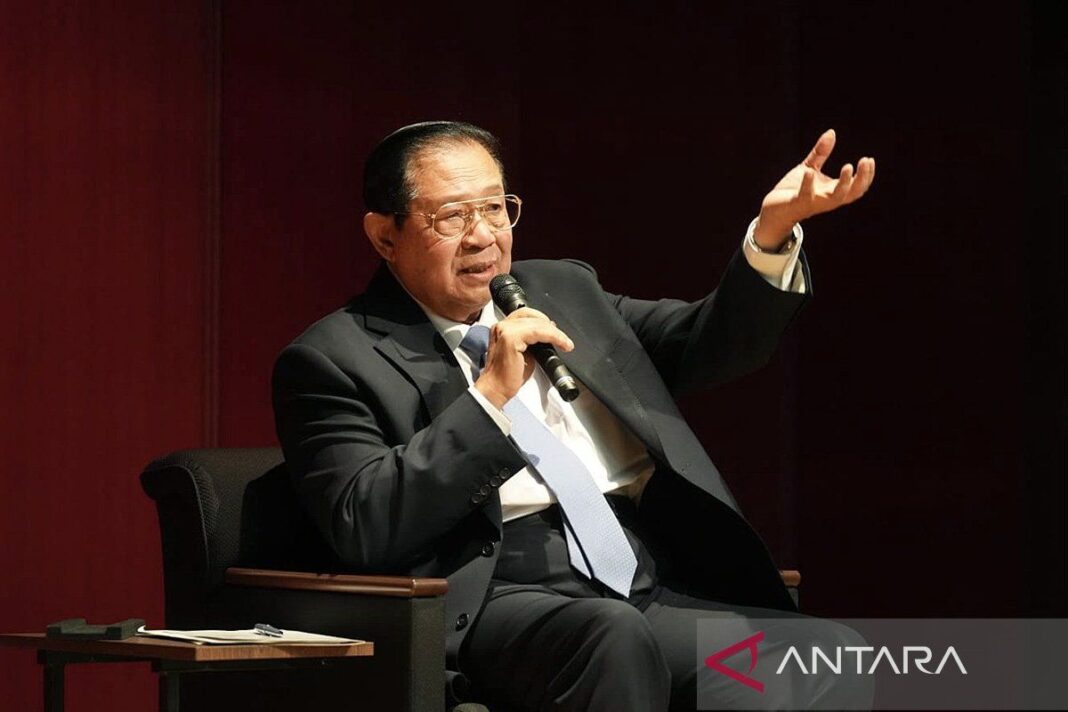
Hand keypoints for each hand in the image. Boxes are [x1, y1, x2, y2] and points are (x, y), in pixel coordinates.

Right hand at [475, 308, 573, 408]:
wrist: (496, 389)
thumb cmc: (507, 375)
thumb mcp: (524, 352)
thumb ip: (533, 341)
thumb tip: (548, 334)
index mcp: (503, 327)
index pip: (527, 314)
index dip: (544, 321)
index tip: (556, 332)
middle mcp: (502, 326)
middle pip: (533, 316)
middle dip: (551, 327)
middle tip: (564, 340)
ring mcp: (506, 330)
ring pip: (538, 323)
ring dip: (556, 333)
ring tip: (565, 343)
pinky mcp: (511, 338)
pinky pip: (538, 332)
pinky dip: (553, 336)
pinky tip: (561, 344)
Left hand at [753, 129, 875, 248]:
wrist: (773, 208)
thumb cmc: (793, 190)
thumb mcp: (809, 168)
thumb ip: (821, 153)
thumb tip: (832, 132)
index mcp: (832, 191)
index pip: (857, 187)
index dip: (866, 175)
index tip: (869, 159)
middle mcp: (827, 199)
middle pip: (853, 193)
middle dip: (862, 178)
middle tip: (865, 161)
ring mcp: (814, 202)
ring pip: (836, 198)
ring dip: (844, 183)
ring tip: (847, 166)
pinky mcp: (798, 203)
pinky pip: (805, 195)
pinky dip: (808, 184)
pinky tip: (809, 171)